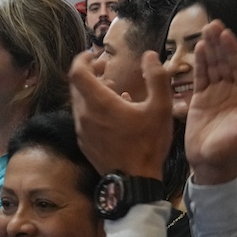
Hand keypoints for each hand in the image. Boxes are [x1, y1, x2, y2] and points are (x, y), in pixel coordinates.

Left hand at [70, 50, 171, 177]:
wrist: (134, 181)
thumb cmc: (148, 144)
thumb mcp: (161, 107)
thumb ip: (156, 77)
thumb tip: (149, 55)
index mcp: (99, 103)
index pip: (77, 72)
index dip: (83, 59)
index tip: (95, 54)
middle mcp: (84, 115)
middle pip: (76, 85)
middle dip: (89, 72)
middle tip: (106, 68)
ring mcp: (82, 130)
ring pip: (79, 102)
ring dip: (92, 91)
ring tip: (113, 88)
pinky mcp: (84, 142)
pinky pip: (83, 117)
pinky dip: (93, 107)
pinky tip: (113, 111)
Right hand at [185, 21, 236, 183]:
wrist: (208, 163)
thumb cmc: (231, 152)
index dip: (235, 50)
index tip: (228, 36)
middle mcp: (234, 90)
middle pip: (227, 61)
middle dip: (220, 43)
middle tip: (214, 25)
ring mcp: (218, 92)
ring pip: (214, 65)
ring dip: (209, 48)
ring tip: (205, 30)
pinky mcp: (202, 98)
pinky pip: (201, 76)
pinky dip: (199, 63)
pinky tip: (198, 48)